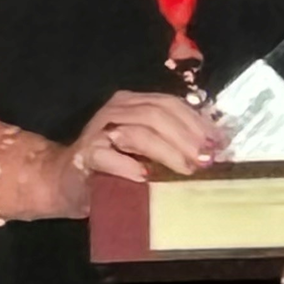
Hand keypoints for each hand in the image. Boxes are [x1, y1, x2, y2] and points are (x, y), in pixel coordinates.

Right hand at [38, 90, 226, 216]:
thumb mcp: (144, 149)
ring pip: (138, 133)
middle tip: (205, 160)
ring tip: (186, 170)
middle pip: (157, 114)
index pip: (170, 104)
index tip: (217, 143)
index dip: (196, 122)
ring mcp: (99, 131)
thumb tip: (212, 149)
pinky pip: (107, 156)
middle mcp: (116, 110)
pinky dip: (127, 166)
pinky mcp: (84, 156)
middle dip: (186, 137)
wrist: (66, 180)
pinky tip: (144, 177)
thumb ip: (170, 142)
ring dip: (166, 151)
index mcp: (133, 103)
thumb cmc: (113, 166)